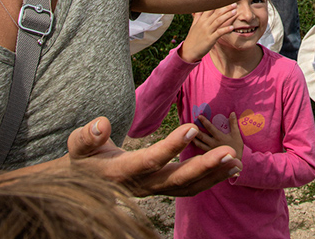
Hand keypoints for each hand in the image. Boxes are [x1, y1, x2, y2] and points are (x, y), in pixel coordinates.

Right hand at [67, 116, 240, 196]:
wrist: (84, 183)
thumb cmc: (82, 159)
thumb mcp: (78, 146)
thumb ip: (87, 136)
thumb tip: (101, 124)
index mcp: (122, 173)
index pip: (150, 160)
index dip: (170, 146)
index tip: (191, 127)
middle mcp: (142, 186)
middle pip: (176, 180)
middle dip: (204, 166)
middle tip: (229, 152)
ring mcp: (154, 190)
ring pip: (187, 188)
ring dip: (213, 175)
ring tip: (236, 161)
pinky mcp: (162, 188)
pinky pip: (189, 188)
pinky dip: (210, 179)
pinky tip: (229, 168)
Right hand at [180, 6, 236, 62]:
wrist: (188, 51)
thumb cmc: (192, 38)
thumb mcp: (194, 25)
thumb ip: (198, 16)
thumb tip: (199, 8)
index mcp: (201, 20)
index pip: (210, 9)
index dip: (219, 4)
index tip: (226, 0)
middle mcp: (204, 24)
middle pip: (216, 13)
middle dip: (226, 8)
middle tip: (234, 4)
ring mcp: (207, 31)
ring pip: (218, 21)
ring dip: (227, 16)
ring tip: (235, 11)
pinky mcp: (210, 39)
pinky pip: (219, 33)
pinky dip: (225, 29)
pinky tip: (232, 27)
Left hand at [193, 113, 243, 160]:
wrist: (235, 162)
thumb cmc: (236, 147)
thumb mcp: (236, 135)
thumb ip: (233, 124)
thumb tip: (232, 113)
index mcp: (219, 137)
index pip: (210, 128)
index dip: (204, 122)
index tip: (199, 116)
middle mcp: (213, 143)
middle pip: (202, 136)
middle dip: (196, 129)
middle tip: (190, 123)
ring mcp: (210, 149)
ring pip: (199, 143)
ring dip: (194, 137)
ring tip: (188, 133)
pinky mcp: (209, 154)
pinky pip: (201, 149)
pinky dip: (196, 145)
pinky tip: (193, 142)